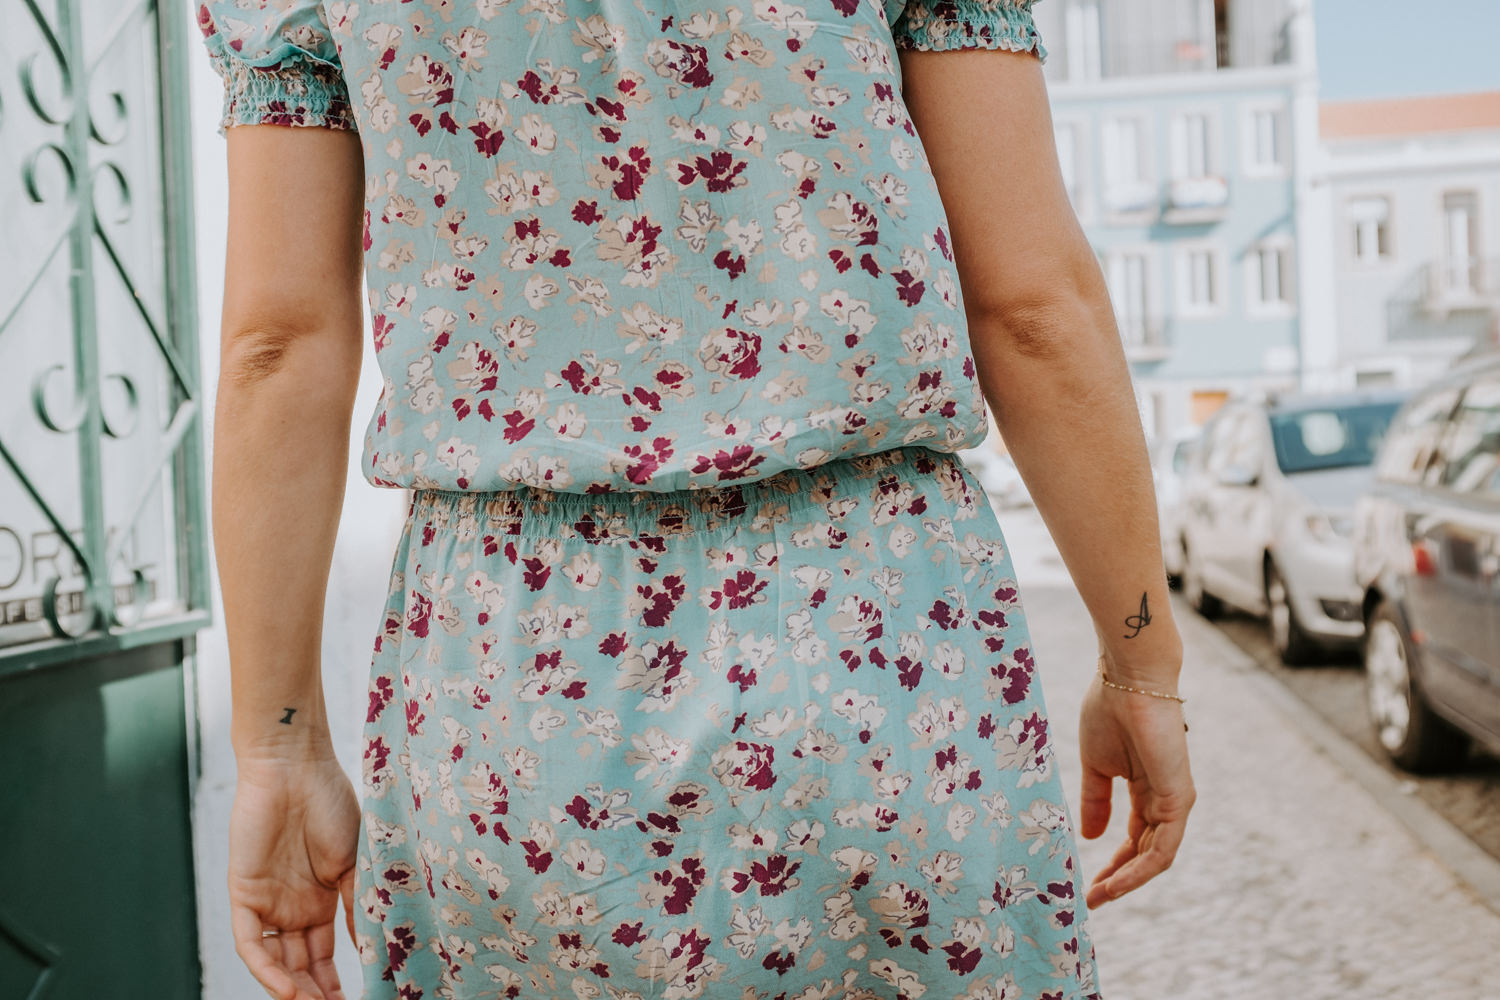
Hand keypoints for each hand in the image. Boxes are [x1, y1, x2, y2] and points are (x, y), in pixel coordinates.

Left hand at [229, 753, 360, 999]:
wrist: (296, 765)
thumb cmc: (330, 801)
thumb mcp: (353, 861)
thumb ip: (359, 904)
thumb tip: (375, 946)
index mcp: (320, 900)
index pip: (324, 957)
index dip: (338, 982)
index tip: (362, 997)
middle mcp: (291, 907)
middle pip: (300, 966)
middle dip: (318, 994)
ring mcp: (267, 902)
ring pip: (276, 963)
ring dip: (294, 990)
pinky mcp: (244, 894)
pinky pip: (251, 945)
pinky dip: (267, 970)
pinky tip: (289, 990)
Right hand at [1077, 669, 1194, 908]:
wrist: (1127, 680)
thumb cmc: (1109, 710)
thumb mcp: (1095, 766)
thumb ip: (1095, 801)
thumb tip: (1090, 837)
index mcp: (1147, 789)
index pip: (1133, 838)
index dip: (1112, 863)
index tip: (1086, 883)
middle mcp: (1165, 799)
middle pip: (1145, 852)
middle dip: (1119, 879)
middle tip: (1090, 899)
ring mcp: (1175, 800)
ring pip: (1156, 857)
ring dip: (1128, 881)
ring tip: (1098, 896)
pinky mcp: (1178, 798)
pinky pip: (1162, 848)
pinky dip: (1140, 869)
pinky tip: (1116, 882)